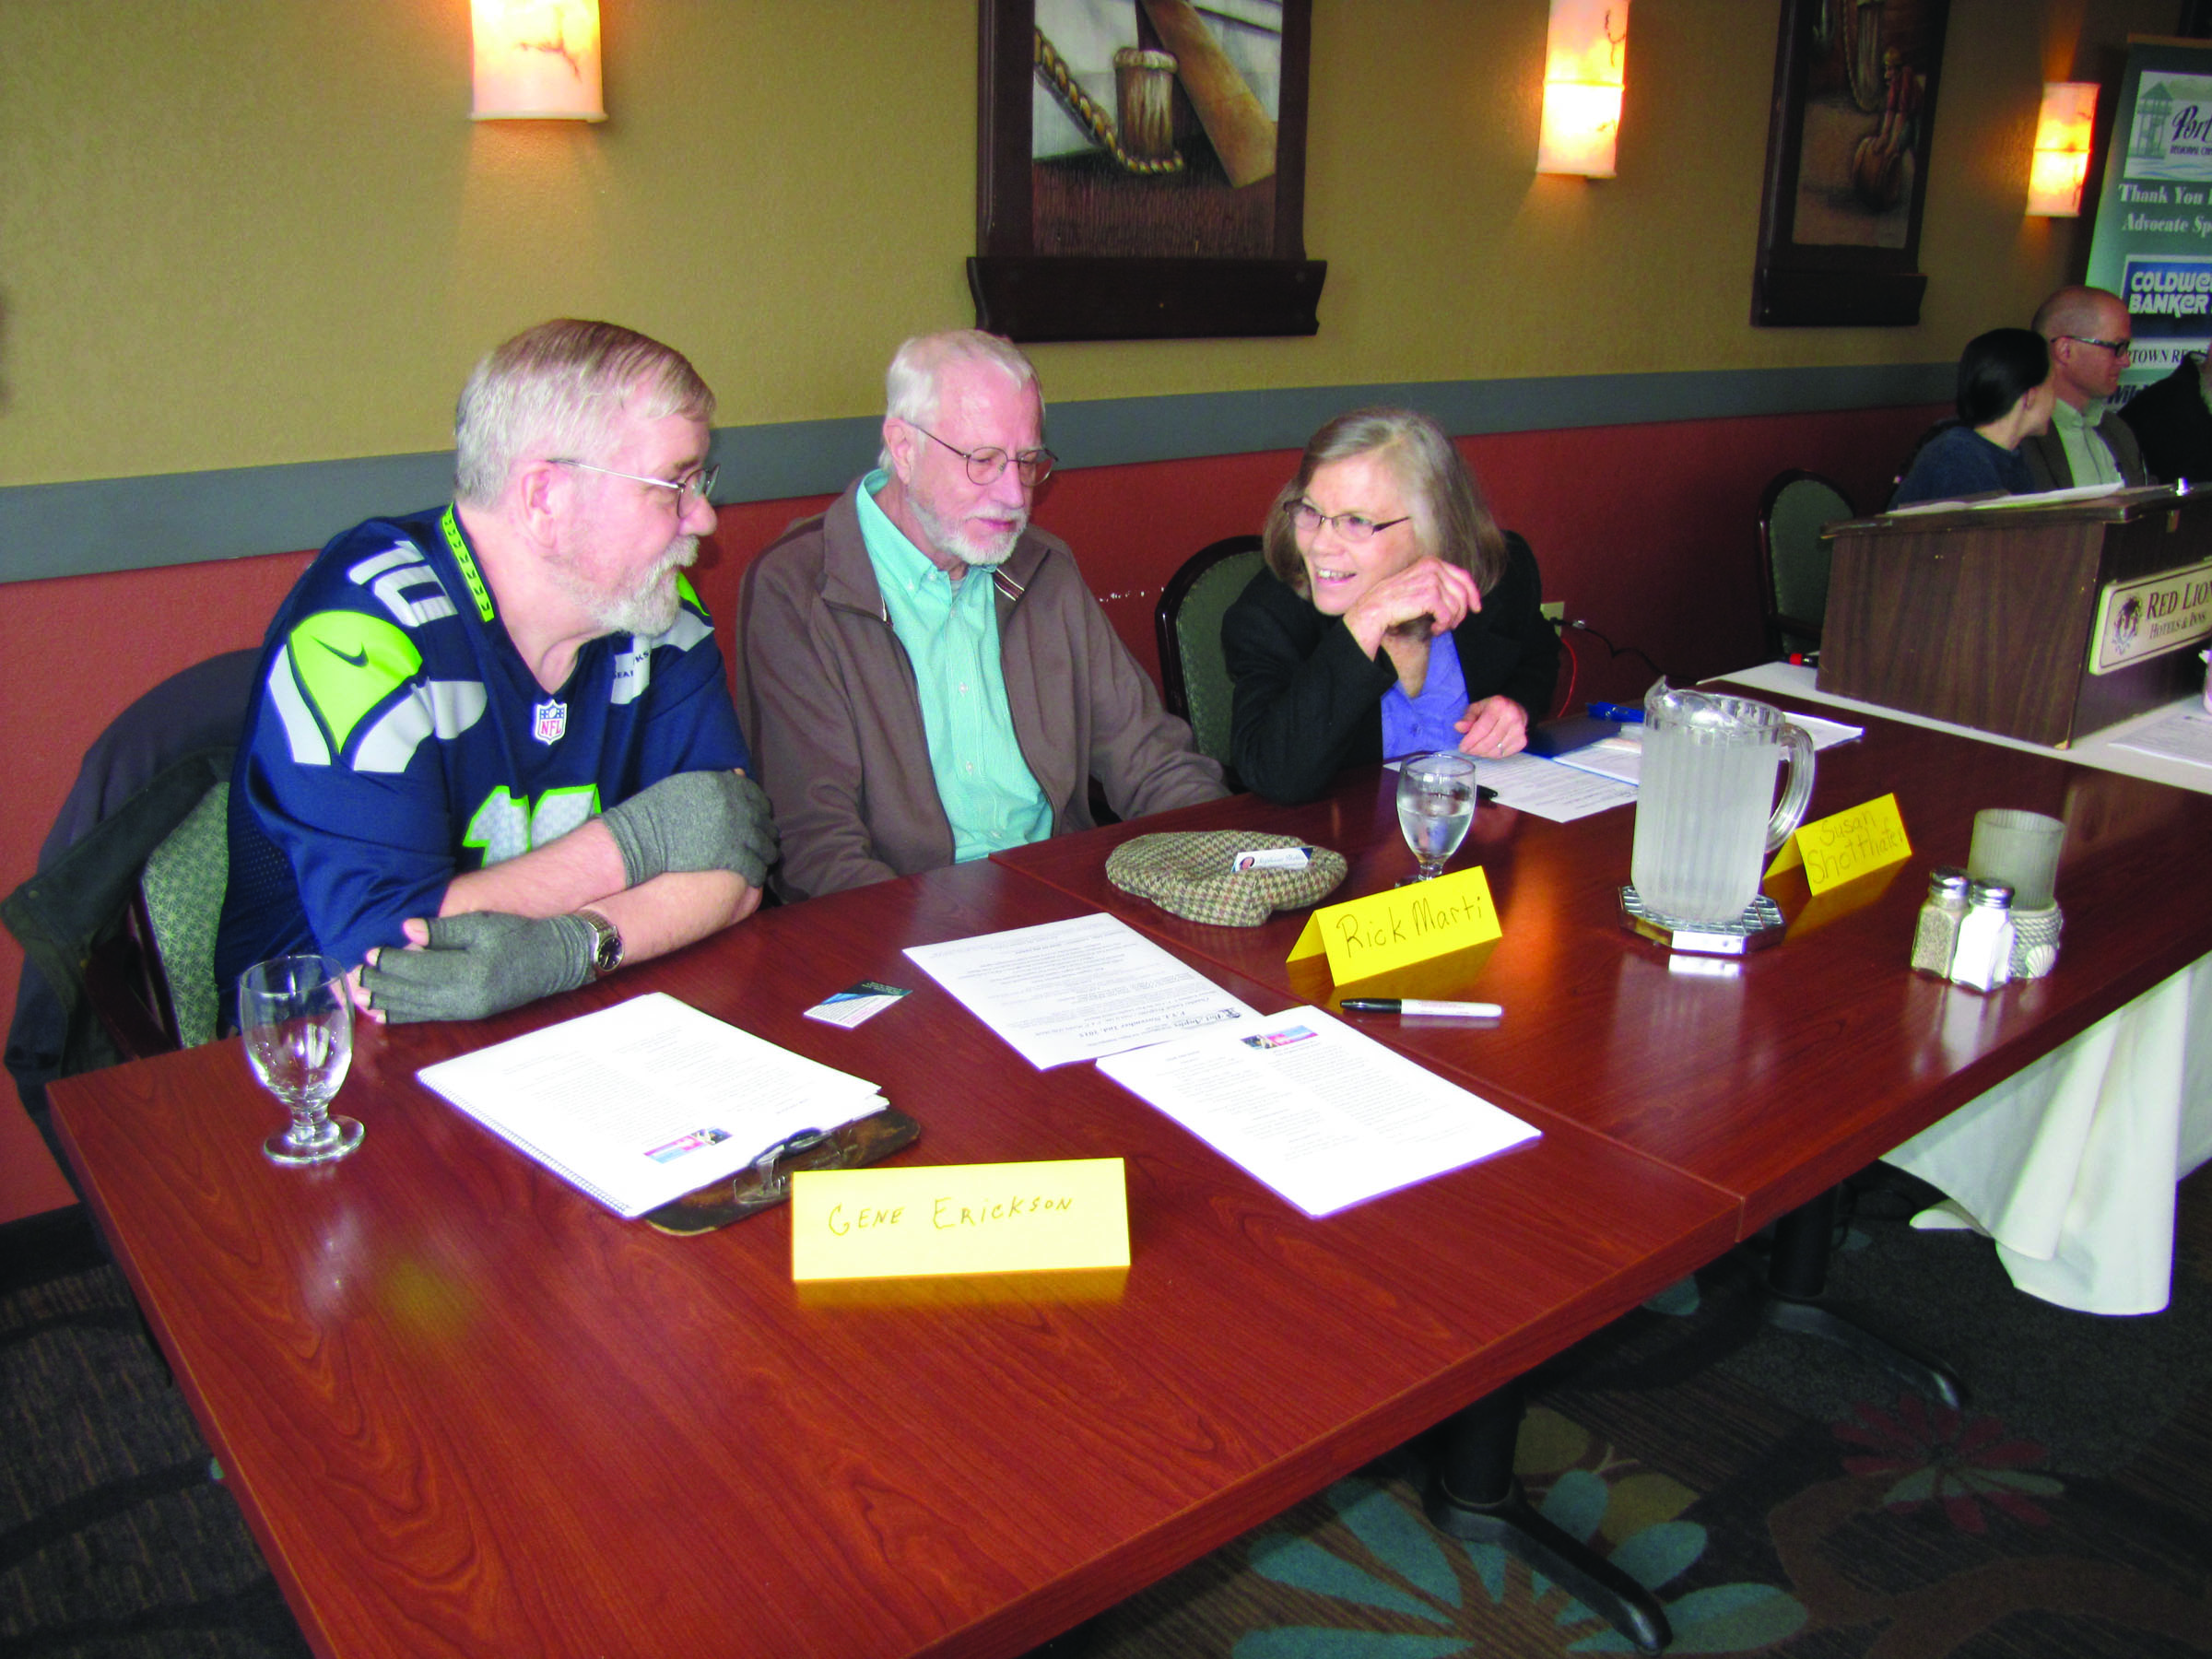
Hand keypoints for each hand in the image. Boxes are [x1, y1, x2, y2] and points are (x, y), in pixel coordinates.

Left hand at [357, 911, 594, 1023]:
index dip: (390, 961)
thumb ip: (443, 929)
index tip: (368, 952)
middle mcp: (466, 997)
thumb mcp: (482, 924)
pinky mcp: (469, 1015)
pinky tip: (383, 1014)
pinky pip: (428, 1017)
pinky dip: (402, 1015)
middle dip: (379, 985)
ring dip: (384, 1003)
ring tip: (358, 997)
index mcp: (470, 971)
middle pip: (411, 992)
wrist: (555, 960)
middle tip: (351, 977)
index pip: (418, 968)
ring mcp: (467, 1010)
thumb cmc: (519, 935)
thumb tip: (406, 931)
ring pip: (416, 1008)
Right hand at [598, 770, 778, 888]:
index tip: (761, 817)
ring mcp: (735, 831)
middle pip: (764, 821)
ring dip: (767, 854)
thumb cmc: (658, 809)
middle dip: (767, 833)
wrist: (643, 836)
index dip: (762, 808)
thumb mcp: (689, 784)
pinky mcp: (730, 856)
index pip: (756, 795)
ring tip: (765, 860)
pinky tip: (755, 877)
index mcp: (726, 785)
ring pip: (764, 846)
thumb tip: (738, 774)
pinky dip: (757, 873)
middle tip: (767, 841)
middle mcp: (736, 806)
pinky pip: (754, 866)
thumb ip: (717, 781)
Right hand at [1342, 558, 1482, 657]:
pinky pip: (1448, 615)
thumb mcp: (1418, 585)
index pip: (1463, 576)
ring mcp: (1431, 580)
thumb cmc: (1394, 602)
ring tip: (1438, 627)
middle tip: (1452, 625)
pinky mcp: (1429, 595)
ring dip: (1451, 621)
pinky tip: (1434, 628)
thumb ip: (1438, 585)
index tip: (1476, 608)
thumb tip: (1463, 599)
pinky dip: (1443, 625)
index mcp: (1431, 562)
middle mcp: (1433, 567)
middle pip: (1463, 593)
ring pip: (1457, 605)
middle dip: (1461, 612)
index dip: (1473, 593)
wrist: (1374, 609)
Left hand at [1456, 695, 1528, 758]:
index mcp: (1499, 705)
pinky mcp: (1522, 741)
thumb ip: (1467, 718)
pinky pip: (1504, 754)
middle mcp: (1512, 717)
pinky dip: (1493, 755)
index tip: (1462, 747)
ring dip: (1483, 753)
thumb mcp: (1477, 708)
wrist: (1515, 709)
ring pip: (1496, 750)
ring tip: (1476, 749)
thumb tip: (1458, 727)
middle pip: (1489, 741)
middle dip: (1475, 749)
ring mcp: (1519, 730)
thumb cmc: (1492, 709)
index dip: (1470, 741)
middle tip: (1467, 750)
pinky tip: (1488, 750)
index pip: (1482, 728)